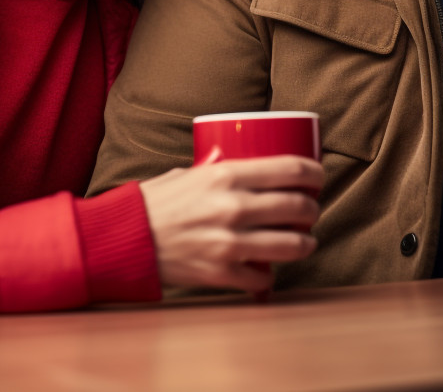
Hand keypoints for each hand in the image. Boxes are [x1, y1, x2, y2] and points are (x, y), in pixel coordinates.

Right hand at [138, 151, 322, 292]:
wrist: (124, 239)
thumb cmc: (152, 203)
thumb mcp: (186, 173)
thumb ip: (215, 170)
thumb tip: (237, 163)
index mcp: (226, 175)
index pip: (291, 170)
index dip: (315, 173)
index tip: (318, 177)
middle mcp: (234, 208)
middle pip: (298, 207)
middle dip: (312, 209)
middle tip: (311, 210)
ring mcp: (230, 243)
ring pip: (292, 245)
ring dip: (305, 243)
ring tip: (304, 241)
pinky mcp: (223, 273)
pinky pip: (263, 278)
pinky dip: (268, 277)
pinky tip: (267, 270)